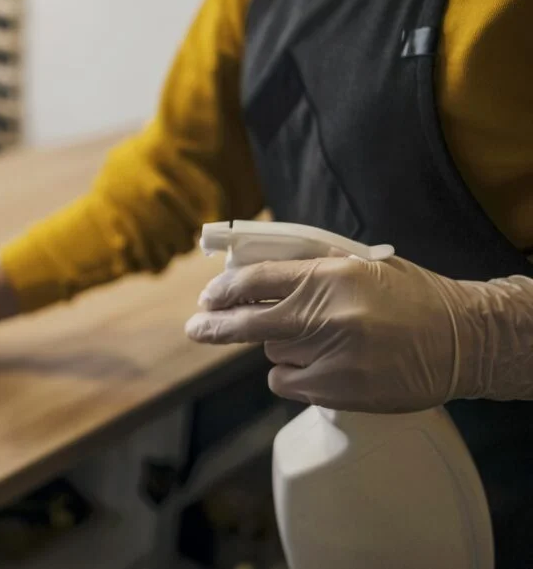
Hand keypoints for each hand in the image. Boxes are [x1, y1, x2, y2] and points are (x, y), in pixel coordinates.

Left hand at [185, 256, 532, 412]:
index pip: (258, 280)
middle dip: (215, 326)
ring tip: (320, 341)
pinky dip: (294, 375)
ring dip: (281, 347)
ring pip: (273, 353)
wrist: (461, 340)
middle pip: (249, 322)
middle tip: (194, 327)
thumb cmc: (409, 297)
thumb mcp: (359, 266)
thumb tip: (250, 275)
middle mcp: (327, 316)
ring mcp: (332, 356)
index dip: (225, 290)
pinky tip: (323, 366)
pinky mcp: (338, 390)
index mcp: (331, 276)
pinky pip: (287, 382)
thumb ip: (308, 270)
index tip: (208, 298)